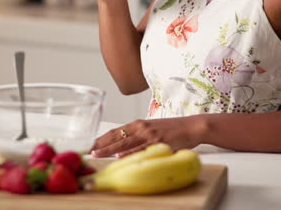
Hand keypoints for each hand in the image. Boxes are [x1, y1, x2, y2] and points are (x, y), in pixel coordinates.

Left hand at [89, 116, 203, 158]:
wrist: (192, 126)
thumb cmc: (173, 129)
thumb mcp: (153, 129)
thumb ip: (139, 136)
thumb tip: (125, 147)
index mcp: (138, 123)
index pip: (115, 131)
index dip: (101, 139)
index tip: (90, 145)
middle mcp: (141, 127)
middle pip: (116, 136)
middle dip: (100, 144)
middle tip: (87, 151)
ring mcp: (149, 134)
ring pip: (124, 143)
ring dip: (109, 149)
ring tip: (97, 154)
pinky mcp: (158, 141)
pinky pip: (140, 149)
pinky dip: (129, 153)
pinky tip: (119, 156)